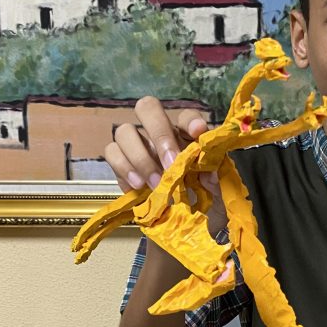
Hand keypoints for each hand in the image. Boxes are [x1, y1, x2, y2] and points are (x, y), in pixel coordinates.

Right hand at [106, 97, 222, 207]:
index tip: (198, 132)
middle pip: (147, 107)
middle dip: (159, 133)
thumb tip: (208, 174)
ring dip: (140, 157)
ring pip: (124, 131)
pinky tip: (138, 185)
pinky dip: (124, 168)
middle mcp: (159, 133)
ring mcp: (137, 145)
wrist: (182, 219)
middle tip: (170, 163)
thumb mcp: (214, 185)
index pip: (186, 115)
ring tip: (154, 183)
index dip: (191, 121)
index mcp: (185, 133)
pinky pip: (112, 153)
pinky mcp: (120, 163)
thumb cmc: (200, 194)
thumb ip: (212, 174)